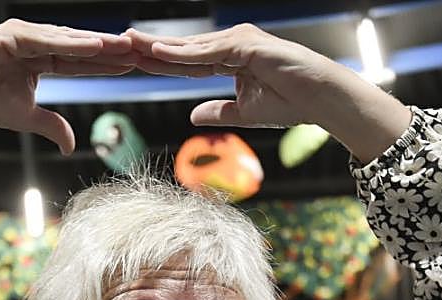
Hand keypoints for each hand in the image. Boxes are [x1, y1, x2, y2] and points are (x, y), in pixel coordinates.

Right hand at [0, 19, 137, 154]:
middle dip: (110, 49)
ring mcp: (24, 35)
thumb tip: (72, 145)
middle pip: (80, 46)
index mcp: (42, 59)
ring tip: (125, 45)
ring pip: (68, 40)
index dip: (107, 63)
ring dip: (97, 42)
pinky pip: (47, 40)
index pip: (81, 61)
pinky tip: (95, 45)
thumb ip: (52, 125)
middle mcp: (36, 43)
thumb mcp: (26, 117)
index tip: (135, 65)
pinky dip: (71, 42)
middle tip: (141, 49)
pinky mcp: (11, 35)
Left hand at [124, 24, 410, 163]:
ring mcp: (240, 42)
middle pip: (183, 48)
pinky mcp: (248, 45)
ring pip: (191, 46)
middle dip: (150, 48)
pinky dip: (183, 52)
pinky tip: (159, 52)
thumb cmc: (291, 105)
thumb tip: (192, 116)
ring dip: (159, 45)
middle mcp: (232, 44)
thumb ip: (218, 111)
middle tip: (118, 44)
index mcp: (229, 58)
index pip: (185, 61)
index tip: (130, 63)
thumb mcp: (245, 112)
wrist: (323, 101)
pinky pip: (209, 51)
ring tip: (129, 43)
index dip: (158, 62)